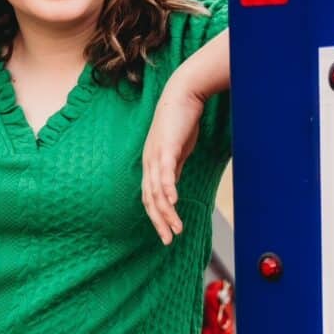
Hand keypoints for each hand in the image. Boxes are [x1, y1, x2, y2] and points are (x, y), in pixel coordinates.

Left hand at [142, 85, 202, 244]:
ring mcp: (156, 155)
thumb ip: (174, 168)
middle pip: (150, 199)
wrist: (184, 93)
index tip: (166, 233)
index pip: (150, 197)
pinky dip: (168, 189)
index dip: (157, 217)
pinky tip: (174, 203)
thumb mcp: (178, 150)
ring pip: (158, 191)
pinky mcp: (166, 147)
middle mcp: (149, 162)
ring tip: (176, 229)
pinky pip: (165, 173)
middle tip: (168, 240)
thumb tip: (172, 185)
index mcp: (152, 164)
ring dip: (166, 213)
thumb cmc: (182, 120)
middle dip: (159, 222)